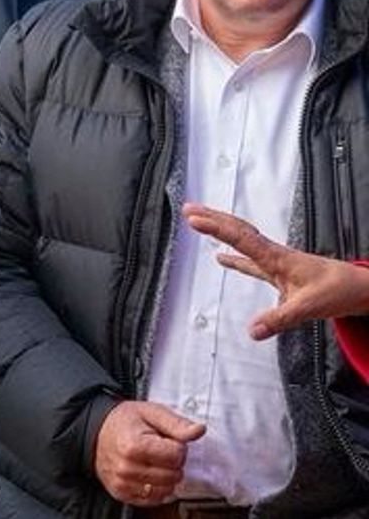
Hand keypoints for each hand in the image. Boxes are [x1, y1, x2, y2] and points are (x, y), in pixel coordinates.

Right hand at [94, 400, 203, 507]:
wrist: (95, 431)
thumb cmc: (124, 421)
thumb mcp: (150, 412)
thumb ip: (176, 423)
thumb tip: (198, 430)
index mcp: (133, 445)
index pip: (177, 455)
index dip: (176, 446)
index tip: (165, 440)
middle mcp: (126, 467)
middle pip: (174, 475)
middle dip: (172, 463)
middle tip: (158, 451)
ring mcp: (123, 483)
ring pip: (167, 490)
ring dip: (166, 477)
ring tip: (153, 462)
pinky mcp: (122, 494)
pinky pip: (155, 499)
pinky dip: (156, 488)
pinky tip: (148, 474)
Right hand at [185, 202, 368, 336]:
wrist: (359, 289)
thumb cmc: (337, 291)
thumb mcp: (308, 308)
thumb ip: (278, 319)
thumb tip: (251, 331)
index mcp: (276, 258)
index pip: (240, 239)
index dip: (215, 228)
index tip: (192, 218)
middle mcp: (273, 254)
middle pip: (238, 230)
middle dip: (213, 218)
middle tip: (188, 208)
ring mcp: (276, 262)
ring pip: (243, 239)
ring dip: (221, 229)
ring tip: (199, 220)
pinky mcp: (280, 271)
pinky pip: (250, 259)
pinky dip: (234, 256)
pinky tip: (221, 258)